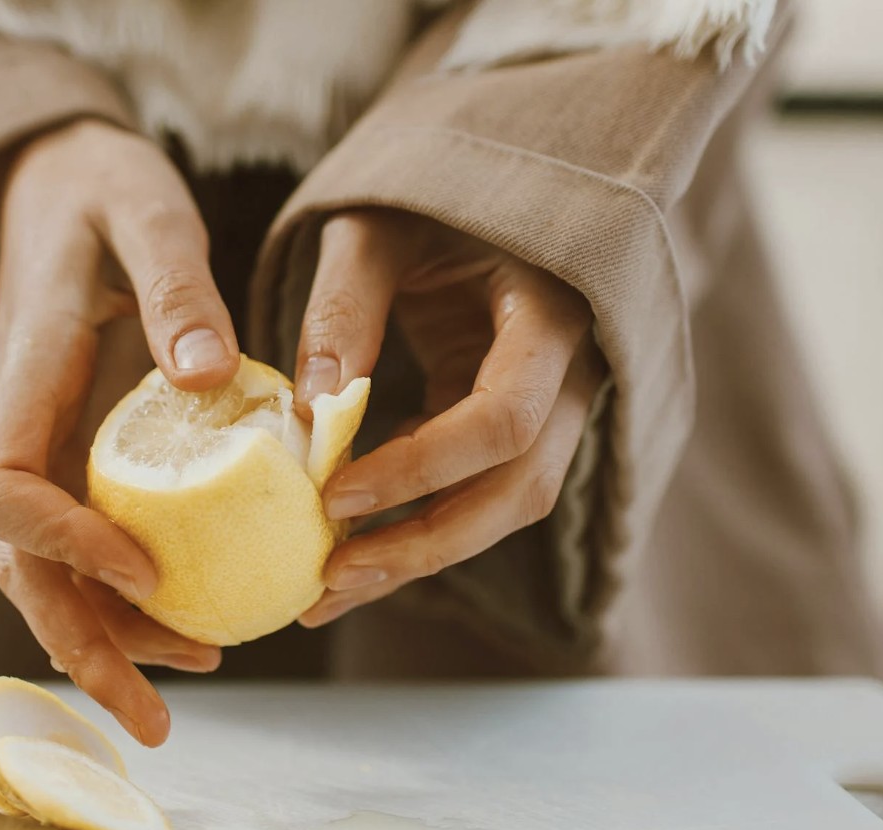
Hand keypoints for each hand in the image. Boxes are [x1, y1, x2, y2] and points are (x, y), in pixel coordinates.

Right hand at [0, 120, 237, 745]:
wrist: (58, 179)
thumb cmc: (100, 189)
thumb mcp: (145, 211)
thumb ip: (174, 284)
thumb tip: (205, 374)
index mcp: (24, 379)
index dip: (61, 546)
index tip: (146, 571)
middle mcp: (20, 432)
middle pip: (20, 570)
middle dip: (81, 650)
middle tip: (155, 719)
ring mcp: (43, 452)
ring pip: (50, 576)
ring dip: (109, 642)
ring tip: (199, 675)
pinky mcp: (72, 459)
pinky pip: (85, 549)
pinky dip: (130, 600)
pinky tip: (195, 620)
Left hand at [292, 209, 604, 628]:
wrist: (474, 185)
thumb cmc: (424, 192)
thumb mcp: (374, 228)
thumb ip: (345, 307)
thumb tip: (314, 413)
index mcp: (549, 313)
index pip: (506, 419)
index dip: (424, 468)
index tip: (335, 495)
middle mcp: (569, 373)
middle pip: (523, 490)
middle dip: (426, 544)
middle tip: (331, 579)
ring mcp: (548, 404)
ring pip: (505, 507)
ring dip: (420, 554)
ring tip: (328, 592)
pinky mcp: (510, 423)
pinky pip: (475, 490)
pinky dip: (415, 525)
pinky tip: (347, 549)